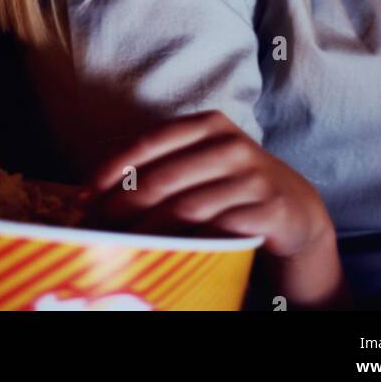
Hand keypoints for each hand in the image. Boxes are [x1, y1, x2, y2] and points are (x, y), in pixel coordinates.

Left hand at [86, 110, 348, 307]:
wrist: (296, 209)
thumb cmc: (233, 186)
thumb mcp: (203, 162)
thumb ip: (163, 166)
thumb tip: (96, 193)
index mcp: (209, 125)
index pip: (149, 142)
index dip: (113, 169)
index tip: (84, 197)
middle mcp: (231, 145)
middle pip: (162, 179)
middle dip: (121, 209)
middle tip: (95, 233)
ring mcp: (253, 178)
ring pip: (185, 209)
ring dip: (147, 234)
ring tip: (122, 250)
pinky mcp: (269, 211)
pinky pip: (217, 232)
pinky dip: (188, 246)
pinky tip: (168, 256)